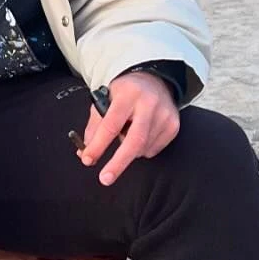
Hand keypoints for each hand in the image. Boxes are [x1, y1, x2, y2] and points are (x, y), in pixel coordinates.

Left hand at [77, 72, 179, 186]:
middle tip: (105, 178)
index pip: (111, 124)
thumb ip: (95, 125)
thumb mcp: (106, 99)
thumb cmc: (125, 92)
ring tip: (125, 134)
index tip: (87, 159)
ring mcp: (164, 115)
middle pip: (134, 140)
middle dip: (118, 162)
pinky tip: (139, 134)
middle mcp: (149, 104)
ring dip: (128, 151)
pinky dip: (141, 150)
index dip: (98, 144)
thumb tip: (84, 152)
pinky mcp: (173, 126)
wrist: (154, 80)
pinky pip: (152, 150)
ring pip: (142, 148)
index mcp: (127, 94)